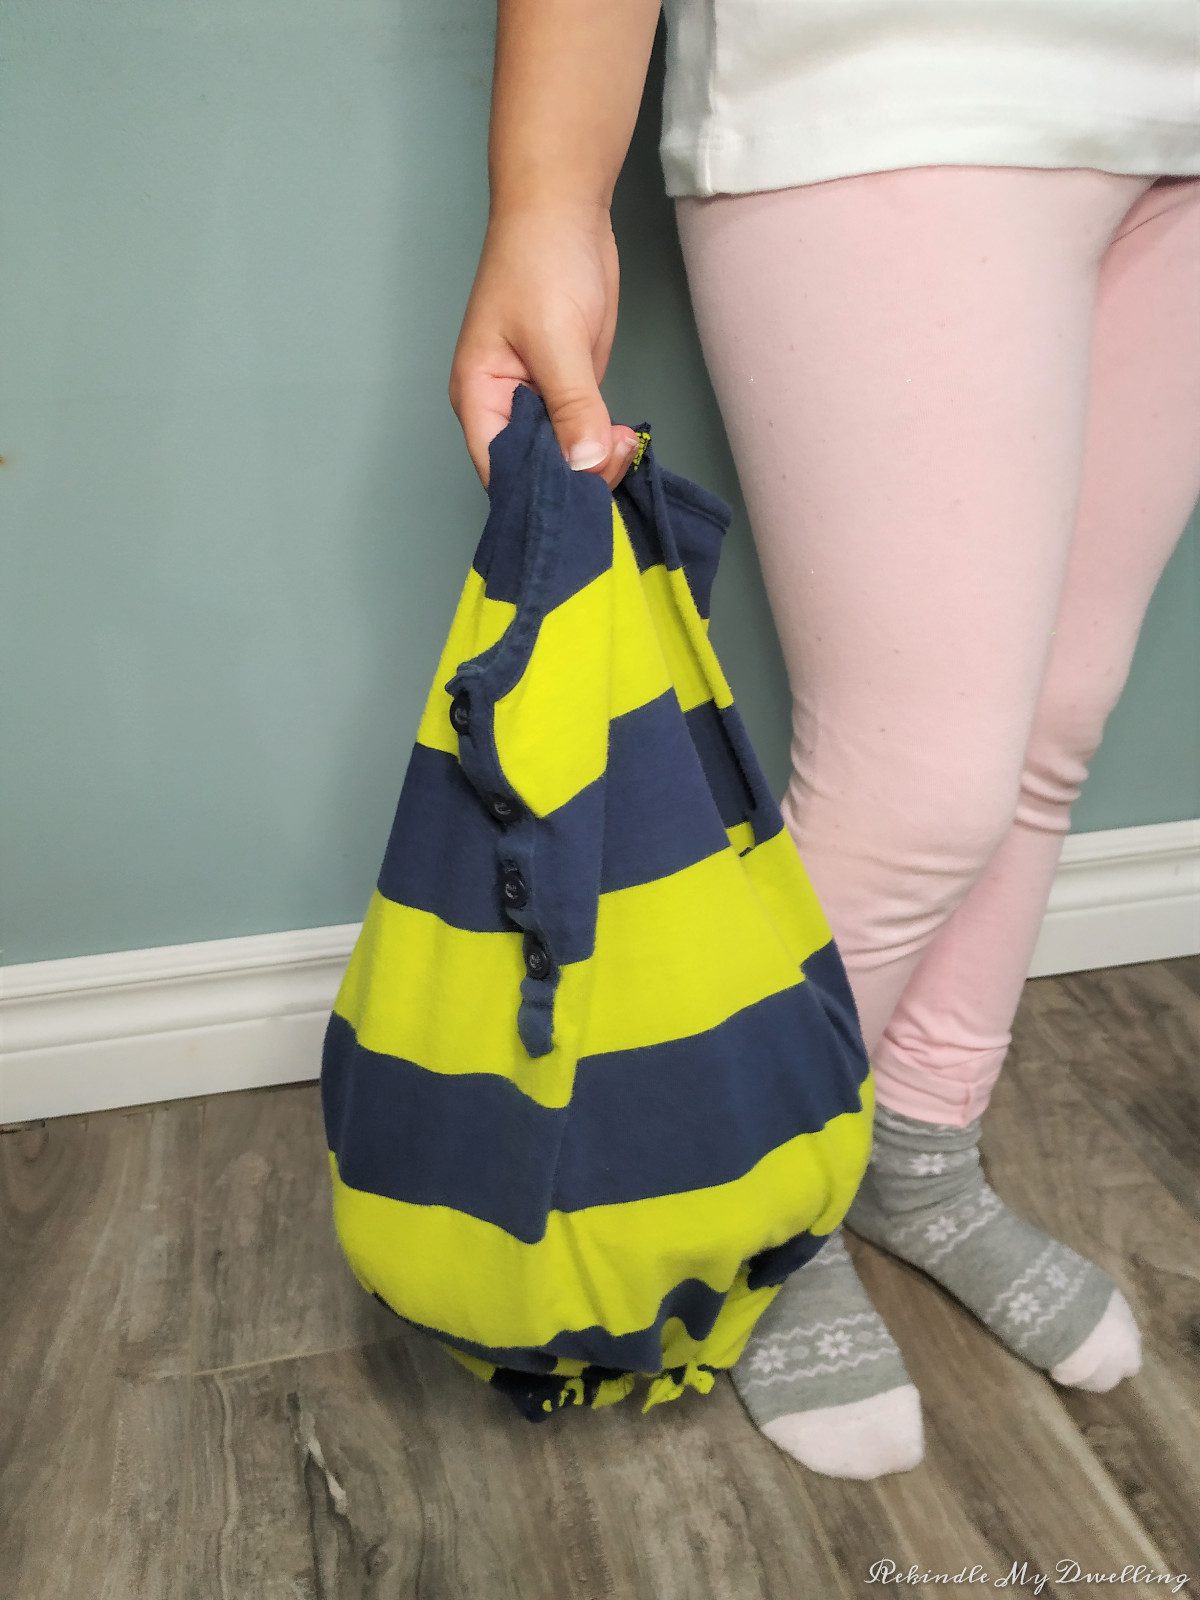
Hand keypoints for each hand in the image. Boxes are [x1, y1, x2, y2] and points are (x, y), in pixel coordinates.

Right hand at [448, 203, 639, 491]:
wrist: (565, 210)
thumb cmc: (540, 261)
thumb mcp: (556, 337)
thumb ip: (571, 406)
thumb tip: (585, 465)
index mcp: (480, 399)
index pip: (501, 471)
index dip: (538, 493)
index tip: (581, 501)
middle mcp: (505, 410)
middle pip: (534, 472)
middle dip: (575, 480)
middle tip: (616, 462)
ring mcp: (539, 403)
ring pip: (564, 459)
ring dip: (596, 465)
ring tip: (626, 448)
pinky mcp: (570, 393)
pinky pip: (584, 437)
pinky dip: (605, 446)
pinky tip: (627, 443)